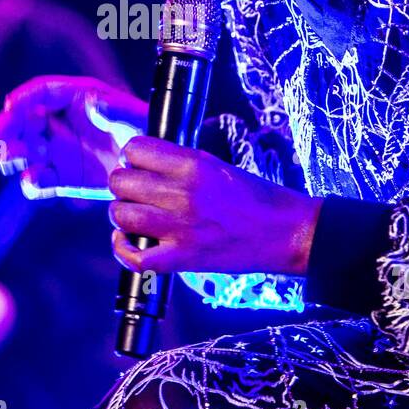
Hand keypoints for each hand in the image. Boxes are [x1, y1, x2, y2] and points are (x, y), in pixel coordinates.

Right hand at [0, 75, 147, 199]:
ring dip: (12, 154)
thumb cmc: (149, 134)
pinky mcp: (62, 179)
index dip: (24, 98)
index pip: (43, 92)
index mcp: (77, 98)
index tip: (11, 107)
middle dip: (8, 127)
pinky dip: (32, 182)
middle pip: (25, 121)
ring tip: (10, 159)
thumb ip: (115, 110)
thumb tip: (91, 103)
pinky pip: (39, 180)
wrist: (156, 173)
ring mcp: (59, 151)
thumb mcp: (136, 119)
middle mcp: (62, 122)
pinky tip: (34, 182)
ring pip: (25, 150)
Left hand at [107, 135, 320, 275]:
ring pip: (121, 215)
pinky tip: (128, 240)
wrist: (288, 233)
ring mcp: (181, 229)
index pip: (135, 149)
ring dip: (122, 213)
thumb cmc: (257, 197)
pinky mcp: (183, 259)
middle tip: (134, 190)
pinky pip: (134, 257)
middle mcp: (183, 194)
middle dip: (122, 184)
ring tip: (134, 214)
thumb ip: (179, 163)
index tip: (136, 164)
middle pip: (120, 182)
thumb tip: (143, 161)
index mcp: (194, 165)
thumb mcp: (217, 165)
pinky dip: (123, 249)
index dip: (131, 156)